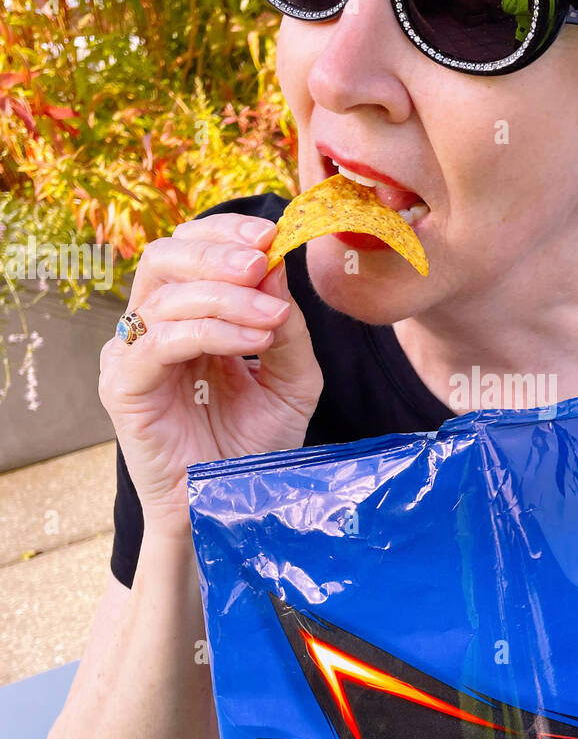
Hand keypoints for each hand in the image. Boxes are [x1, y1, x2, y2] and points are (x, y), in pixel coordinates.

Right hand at [99, 214, 323, 535]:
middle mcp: (152, 328)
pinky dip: (210, 331)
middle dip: (217, 251)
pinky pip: (158, 342)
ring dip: (225, 296)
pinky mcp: (124, 387)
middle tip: (262, 258)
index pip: (191, 249)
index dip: (226, 231)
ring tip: (272, 317)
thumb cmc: (256, 447)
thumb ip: (288, 327)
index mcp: (188, 316)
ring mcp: (131, 355)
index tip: (272, 231)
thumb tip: (279, 265)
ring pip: (163, 295)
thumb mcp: (292, 379)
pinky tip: (253, 338)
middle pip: (164, 257)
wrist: (233, 507)